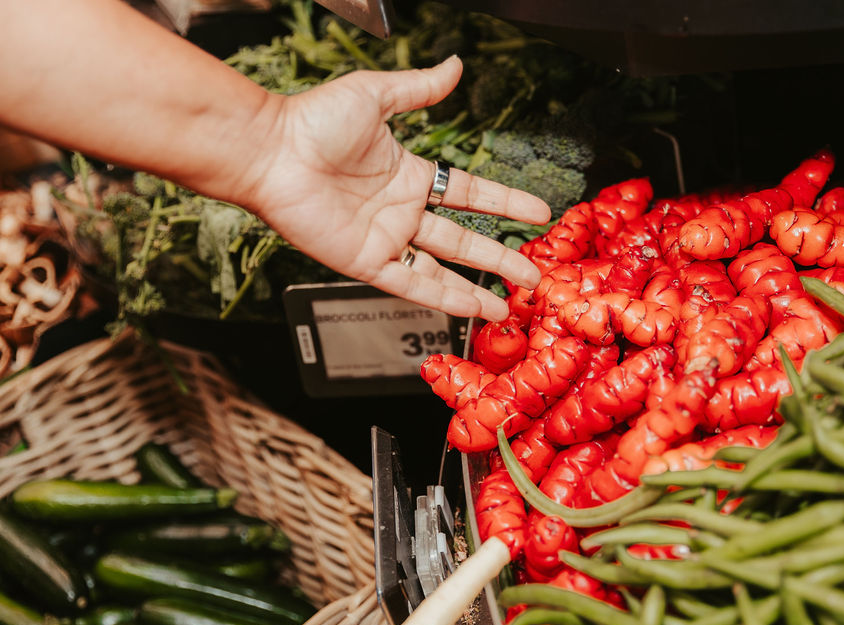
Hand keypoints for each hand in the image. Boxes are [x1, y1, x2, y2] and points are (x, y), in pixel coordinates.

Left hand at [241, 56, 547, 321]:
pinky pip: (411, 283)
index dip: (506, 203)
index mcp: (409, 174)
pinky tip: (473, 307)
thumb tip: (455, 66)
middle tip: (533, 273)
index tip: (539, 211)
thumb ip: (419, 88)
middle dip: (501, 257)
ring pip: (443, 268)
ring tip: (511, 303)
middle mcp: (402, 211)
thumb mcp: (376, 96)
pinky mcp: (365, 262)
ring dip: (479, 287)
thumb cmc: (313, 120)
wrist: (270, 151)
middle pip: (464, 239)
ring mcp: (386, 239)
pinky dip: (443, 297)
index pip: (470, 193)